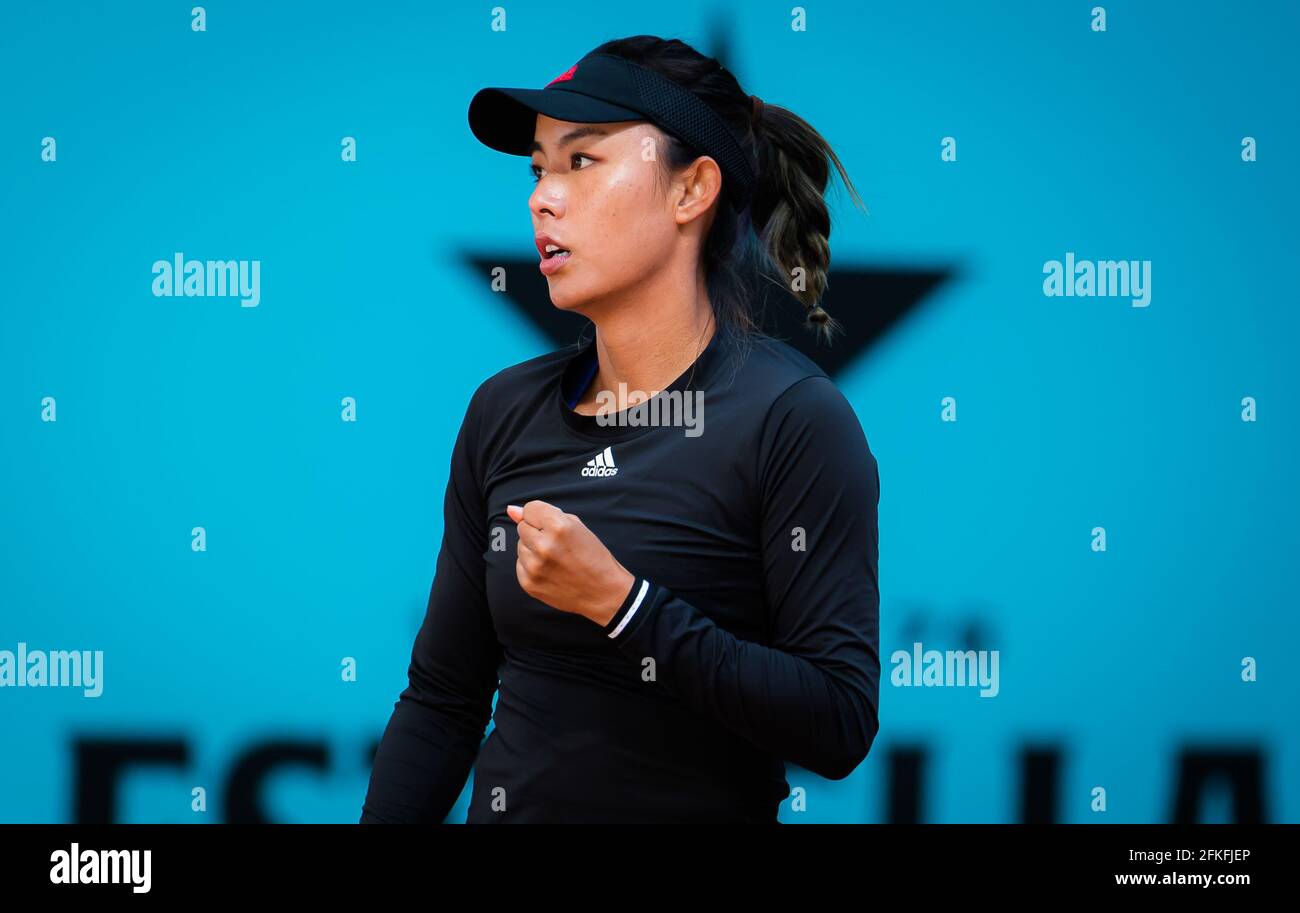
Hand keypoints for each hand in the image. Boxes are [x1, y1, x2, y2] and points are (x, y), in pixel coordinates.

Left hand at [506, 500, 635, 626]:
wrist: (603, 591)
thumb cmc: (593, 557)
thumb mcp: (576, 526)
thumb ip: (543, 514)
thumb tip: (511, 510)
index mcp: (558, 527)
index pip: (530, 509)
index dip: (541, 515)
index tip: (551, 524)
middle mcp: (544, 546)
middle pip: (522, 527)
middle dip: (536, 532)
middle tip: (556, 544)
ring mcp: (534, 567)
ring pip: (520, 546)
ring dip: (533, 549)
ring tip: (555, 558)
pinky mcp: (529, 583)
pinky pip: (520, 564)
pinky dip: (531, 565)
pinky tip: (550, 570)